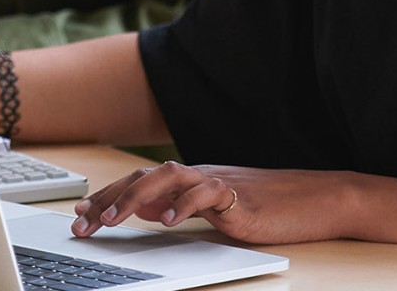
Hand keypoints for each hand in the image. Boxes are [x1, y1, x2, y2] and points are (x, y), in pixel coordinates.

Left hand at [71, 160, 363, 246]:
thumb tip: (144, 211)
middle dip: (109, 199)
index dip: (108, 196)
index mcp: (190, 179)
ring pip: (167, 179)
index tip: (80, 212)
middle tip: (82, 222)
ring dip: (135, 198)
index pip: (140, 183)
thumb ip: (180, 206)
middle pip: (144, 179)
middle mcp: (198, 175)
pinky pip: (206, 194)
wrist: (316, 197)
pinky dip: (184, 205)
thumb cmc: (268, 206)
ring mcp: (217, 182)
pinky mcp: (238, 195)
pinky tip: (166, 221)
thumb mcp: (216, 210)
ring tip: (112, 219)